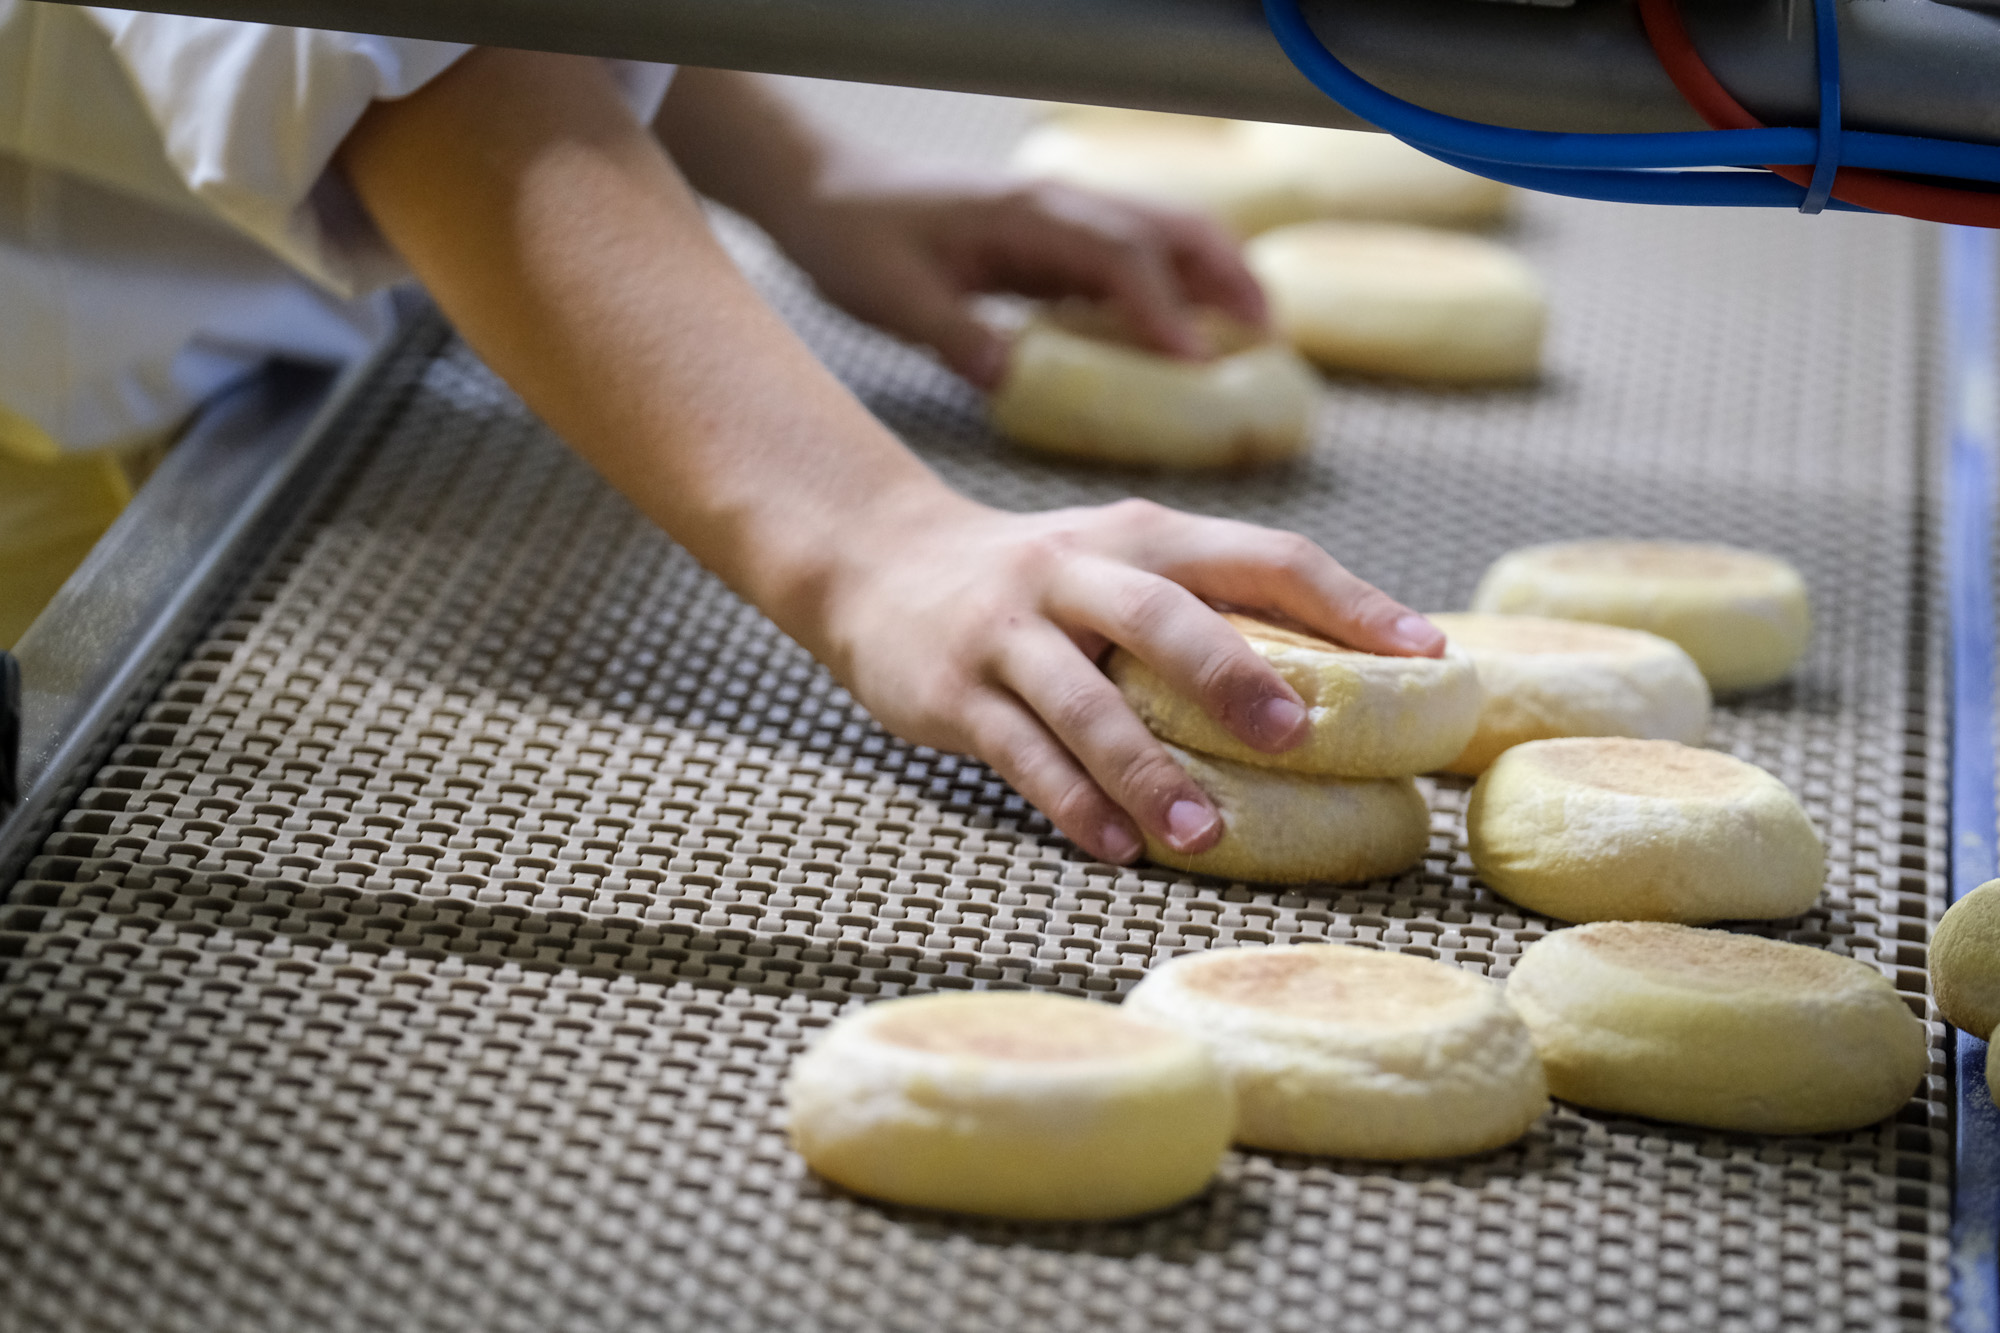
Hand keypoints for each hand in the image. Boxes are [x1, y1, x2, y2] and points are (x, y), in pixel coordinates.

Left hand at [763, 157, 1268, 389]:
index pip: (1118, 255)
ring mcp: (1058, 218)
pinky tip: (1183, 334)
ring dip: (1212, 277)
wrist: (823, 194)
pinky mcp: (1050, 239)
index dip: (1162, 308)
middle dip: (1226, 277)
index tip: (1196, 362)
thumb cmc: (852, 238)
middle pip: (1167, 228)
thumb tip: (1011, 376)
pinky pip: (1129, 258)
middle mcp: (1055, 205)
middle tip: (1268, 337)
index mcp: (1024, 214)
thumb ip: (953, 336)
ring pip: (1160, 236)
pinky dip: (1172, 288)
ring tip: (1252, 333)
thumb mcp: (891, 298)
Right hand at [814, 492, 1444, 864]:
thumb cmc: (1036, 582)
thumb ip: (1205, 605)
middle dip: (1232, 674)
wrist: (876, 564)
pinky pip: (1019, 754)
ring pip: (1084, 703)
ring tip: (1205, 835)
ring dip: (1147, 771)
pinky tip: (1115, 847)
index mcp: (1139, 536)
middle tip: (1300, 736)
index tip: (1426, 654)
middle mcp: (1072, 572)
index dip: (1346, 600)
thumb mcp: (1115, 562)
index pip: (1259, 555)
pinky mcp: (953, 693)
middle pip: (1161, 614)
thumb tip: (1344, 677)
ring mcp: (1008, 633)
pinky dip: (1070, 803)